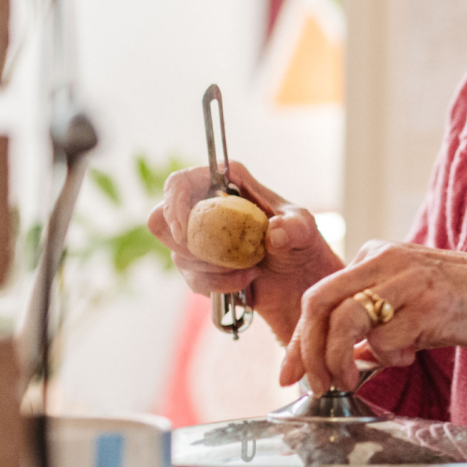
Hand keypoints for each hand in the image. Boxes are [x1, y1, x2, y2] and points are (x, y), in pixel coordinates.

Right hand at [147, 162, 342, 341]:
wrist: (301, 282)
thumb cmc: (302, 243)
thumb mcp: (305, 229)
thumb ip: (295, 227)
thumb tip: (274, 233)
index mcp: (227, 184)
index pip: (181, 182)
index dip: (173, 202)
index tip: (184, 230)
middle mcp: (206, 208)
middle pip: (161, 219)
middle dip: (185, 244)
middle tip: (215, 256)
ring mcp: (200, 239)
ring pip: (178, 254)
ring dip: (212, 269)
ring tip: (250, 271)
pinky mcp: (201, 268)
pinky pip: (192, 279)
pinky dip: (218, 285)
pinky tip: (244, 282)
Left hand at [279, 240, 466, 391]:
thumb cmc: (453, 302)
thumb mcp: (402, 295)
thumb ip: (365, 314)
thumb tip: (324, 353)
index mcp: (374, 255)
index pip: (317, 295)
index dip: (298, 339)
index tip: (290, 372)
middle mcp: (387, 260)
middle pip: (320, 303)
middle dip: (308, 351)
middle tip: (315, 384)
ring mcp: (408, 281)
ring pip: (346, 321)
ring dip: (339, 361)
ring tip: (351, 379)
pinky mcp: (430, 305)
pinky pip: (386, 340)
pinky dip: (388, 358)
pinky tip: (409, 356)